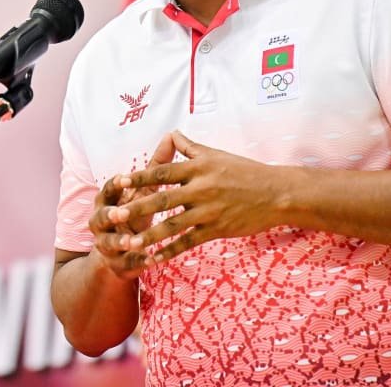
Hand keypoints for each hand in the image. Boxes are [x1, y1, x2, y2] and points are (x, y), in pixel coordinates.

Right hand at [87, 135, 181, 279]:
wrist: (119, 252)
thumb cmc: (135, 212)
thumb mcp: (143, 191)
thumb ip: (156, 167)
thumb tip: (170, 136)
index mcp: (105, 201)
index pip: (107, 190)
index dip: (114, 185)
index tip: (124, 177)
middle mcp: (100, 222)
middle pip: (100, 217)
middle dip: (110, 215)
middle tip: (121, 213)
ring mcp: (105, 245)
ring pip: (109, 243)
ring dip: (121, 242)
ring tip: (134, 241)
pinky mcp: (116, 265)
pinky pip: (126, 264)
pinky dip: (137, 262)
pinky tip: (152, 260)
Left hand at [111, 131, 283, 266]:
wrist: (277, 193)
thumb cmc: (245, 171)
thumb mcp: (216, 154)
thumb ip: (190, 147)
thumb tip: (170, 133)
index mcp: (198, 169)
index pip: (163, 172)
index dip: (139, 178)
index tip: (118, 182)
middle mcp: (201, 189)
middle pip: (163, 200)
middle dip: (137, 209)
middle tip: (113, 216)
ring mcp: (209, 212)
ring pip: (173, 226)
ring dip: (149, 236)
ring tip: (128, 242)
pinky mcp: (217, 230)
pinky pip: (189, 242)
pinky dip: (170, 252)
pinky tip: (153, 258)